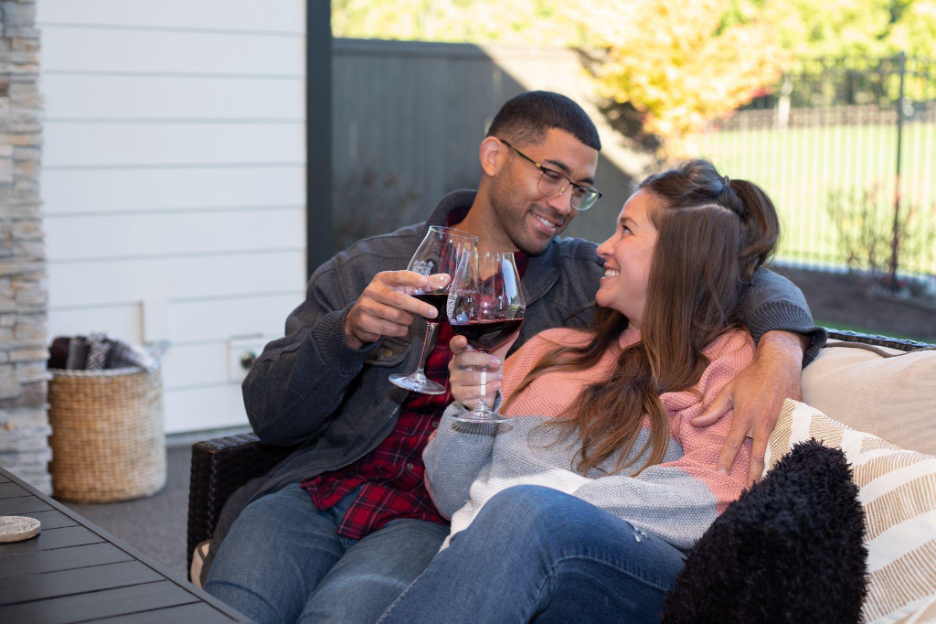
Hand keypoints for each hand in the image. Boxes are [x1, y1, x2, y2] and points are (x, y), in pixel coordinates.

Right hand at [344, 271, 446, 349]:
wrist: (359, 318)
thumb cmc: (386, 301)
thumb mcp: (401, 290)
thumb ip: (423, 285)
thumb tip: (446, 279)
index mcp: (382, 279)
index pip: (399, 276)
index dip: (413, 279)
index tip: (425, 283)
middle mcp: (372, 290)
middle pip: (399, 300)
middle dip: (418, 307)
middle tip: (433, 312)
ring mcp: (366, 307)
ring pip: (396, 316)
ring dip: (407, 320)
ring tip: (407, 319)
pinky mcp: (365, 322)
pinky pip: (390, 329)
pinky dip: (400, 330)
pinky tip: (399, 327)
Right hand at [448, 332, 518, 408]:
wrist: (485, 396)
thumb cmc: (487, 373)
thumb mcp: (495, 359)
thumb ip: (502, 346)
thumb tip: (515, 331)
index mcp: (462, 353)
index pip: (455, 344)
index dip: (457, 341)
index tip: (464, 340)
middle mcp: (455, 365)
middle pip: (464, 358)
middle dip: (484, 360)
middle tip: (497, 363)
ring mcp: (455, 380)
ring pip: (471, 377)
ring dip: (489, 378)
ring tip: (499, 378)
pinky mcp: (458, 394)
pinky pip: (472, 392)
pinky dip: (487, 389)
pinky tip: (494, 386)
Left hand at [692, 331, 806, 485]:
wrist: (781, 364)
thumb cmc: (752, 377)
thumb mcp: (729, 390)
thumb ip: (713, 409)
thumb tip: (695, 421)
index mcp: (745, 416)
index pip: (732, 443)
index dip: (726, 459)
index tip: (720, 474)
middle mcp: (763, 423)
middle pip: (758, 456)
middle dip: (753, 476)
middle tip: (749, 493)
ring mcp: (781, 424)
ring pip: (775, 452)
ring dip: (771, 470)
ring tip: (768, 488)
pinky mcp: (794, 422)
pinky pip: (789, 444)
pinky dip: (786, 457)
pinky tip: (786, 471)